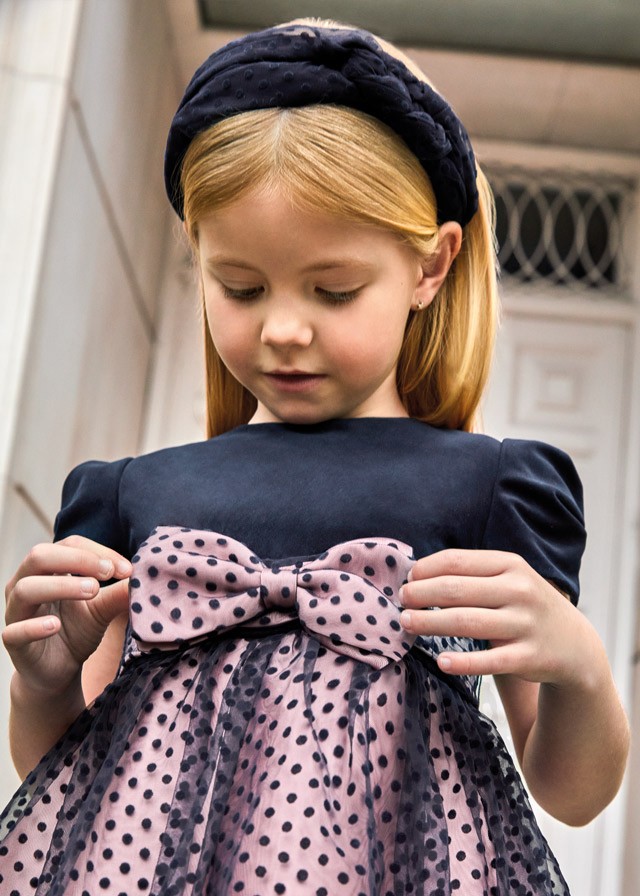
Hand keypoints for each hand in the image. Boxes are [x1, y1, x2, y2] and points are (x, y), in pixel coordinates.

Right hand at [3, 536, 131, 697]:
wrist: (58, 672)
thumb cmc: (77, 630)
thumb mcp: (102, 609)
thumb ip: (118, 593)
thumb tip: (146, 576)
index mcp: (47, 569)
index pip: (68, 544)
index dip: (97, 552)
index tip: (126, 569)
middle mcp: (24, 583)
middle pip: (40, 556)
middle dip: (77, 560)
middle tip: (108, 574)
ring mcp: (15, 612)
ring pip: (27, 588)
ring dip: (62, 587)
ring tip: (93, 591)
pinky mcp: (12, 641)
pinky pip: (15, 630)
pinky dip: (35, 626)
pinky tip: (57, 626)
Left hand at [399, 549, 589, 686]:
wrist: (574, 645)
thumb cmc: (525, 607)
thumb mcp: (508, 580)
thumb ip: (472, 575)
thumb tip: (417, 574)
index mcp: (510, 565)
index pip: (457, 561)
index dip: (426, 569)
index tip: (407, 579)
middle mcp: (519, 591)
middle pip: (456, 590)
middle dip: (422, 594)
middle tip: (401, 601)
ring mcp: (525, 624)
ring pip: (466, 622)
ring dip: (431, 622)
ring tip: (407, 623)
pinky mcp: (528, 657)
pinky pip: (489, 661)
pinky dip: (463, 662)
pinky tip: (442, 661)